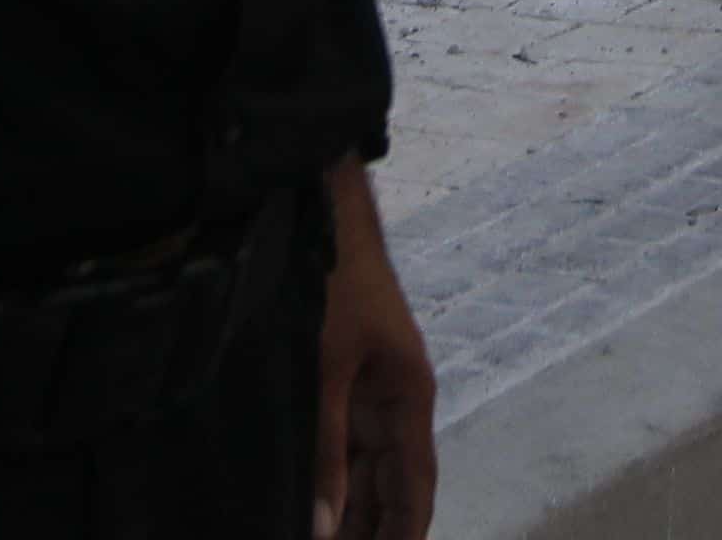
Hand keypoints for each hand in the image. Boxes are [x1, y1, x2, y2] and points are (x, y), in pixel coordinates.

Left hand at [316, 159, 436, 539]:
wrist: (321, 212)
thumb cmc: (335, 281)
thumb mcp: (326, 370)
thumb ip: (323, 449)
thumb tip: (323, 523)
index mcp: (408, 398)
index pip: (415, 485)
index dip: (406, 532)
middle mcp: (393, 402)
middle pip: (388, 484)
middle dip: (371, 528)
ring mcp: (367, 391)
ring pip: (361, 469)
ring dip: (347, 508)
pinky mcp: (339, 380)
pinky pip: (337, 443)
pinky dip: (326, 477)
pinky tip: (306, 505)